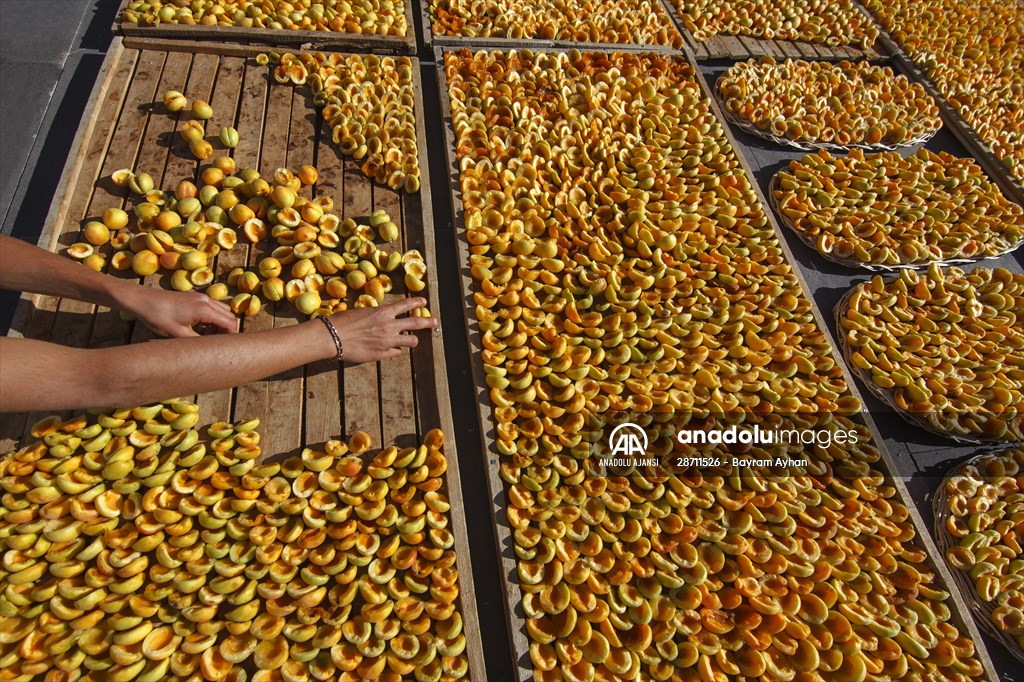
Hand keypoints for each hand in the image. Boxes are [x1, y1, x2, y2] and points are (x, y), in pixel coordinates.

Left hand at [121, 287, 236, 337]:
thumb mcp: (178, 335)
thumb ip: (199, 341)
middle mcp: (206, 300)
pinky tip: (198, 326)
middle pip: (229, 315)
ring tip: (204, 334)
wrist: (143, 300)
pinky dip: (212, 317)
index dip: (230, 336)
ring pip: (222, 310)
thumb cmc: (158, 317)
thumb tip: (212, 350)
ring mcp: (201, 297)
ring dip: (219, 323)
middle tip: (212, 341)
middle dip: (225, 330)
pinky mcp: (195, 296)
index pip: (230, 323)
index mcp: (204, 310)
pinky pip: (212, 306)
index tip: (223, 347)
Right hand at [328, 297, 434, 363]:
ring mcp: (388, 341)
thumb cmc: (343, 322)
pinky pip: (396, 353)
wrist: (333, 337)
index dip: (417, 303)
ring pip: (411, 341)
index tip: (424, 302)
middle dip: (428, 322)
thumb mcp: (362, 313)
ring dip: (413, 340)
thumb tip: (383, 320)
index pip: (406, 305)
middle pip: (416, 323)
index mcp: (383, 312)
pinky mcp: (382, 354)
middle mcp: (389, 326)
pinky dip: (394, 350)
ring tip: (413, 340)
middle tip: (434, 322)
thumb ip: (377, 317)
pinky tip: (390, 349)